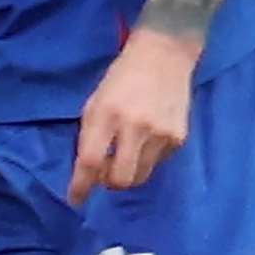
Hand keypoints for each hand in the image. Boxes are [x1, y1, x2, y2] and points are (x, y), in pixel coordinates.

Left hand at [66, 25, 202, 202]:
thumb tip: (89, 171)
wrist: (165, 54)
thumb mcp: (96, 102)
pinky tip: (146, 139)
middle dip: (108, 183)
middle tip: (104, 172)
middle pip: (120, 179)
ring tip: (126, 154)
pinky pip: (157, 164)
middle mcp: (135, 126)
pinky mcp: (179, 137)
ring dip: (128, 172)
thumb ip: (90, 135)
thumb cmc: (122, 78)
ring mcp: (161, 133)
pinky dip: (147, 159)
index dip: (81, 186)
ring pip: (140, 176)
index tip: (76, 200)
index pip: (90, 160)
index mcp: (107, 114)